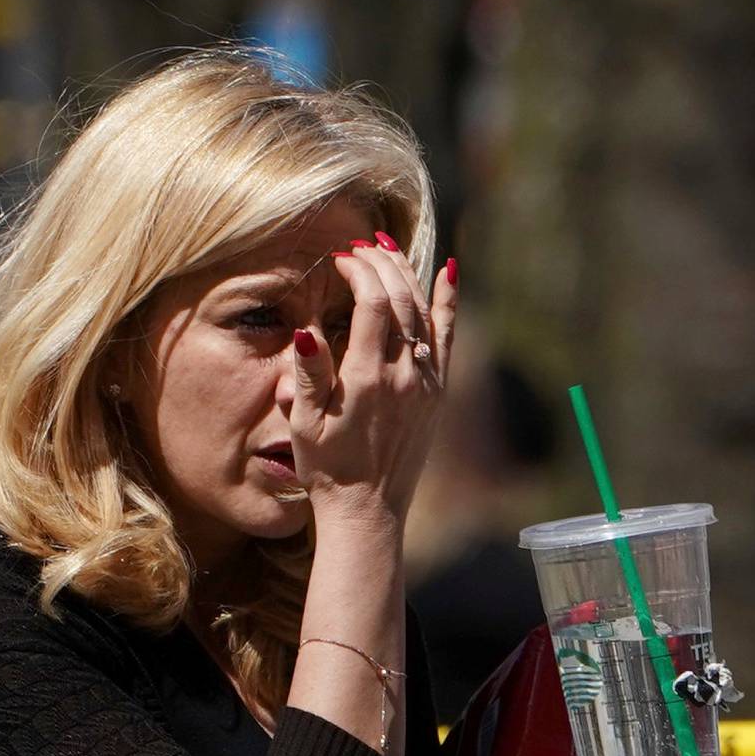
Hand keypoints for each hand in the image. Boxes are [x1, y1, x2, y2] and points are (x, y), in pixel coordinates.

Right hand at [288, 238, 455, 528]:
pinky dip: (448, 302)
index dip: (360, 272)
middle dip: (382, 264)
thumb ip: (309, 373)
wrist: (367, 509)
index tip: (342, 258)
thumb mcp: (305, 422)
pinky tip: (449, 271)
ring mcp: (426, 383)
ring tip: (388, 248)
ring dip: (407, 275)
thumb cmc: (328, 467)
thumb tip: (307, 329)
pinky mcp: (438, 393)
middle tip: (362, 246)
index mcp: (366, 378)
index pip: (372, 303)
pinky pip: (448, 337)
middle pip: (400, 300)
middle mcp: (403, 376)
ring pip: (424, 313)